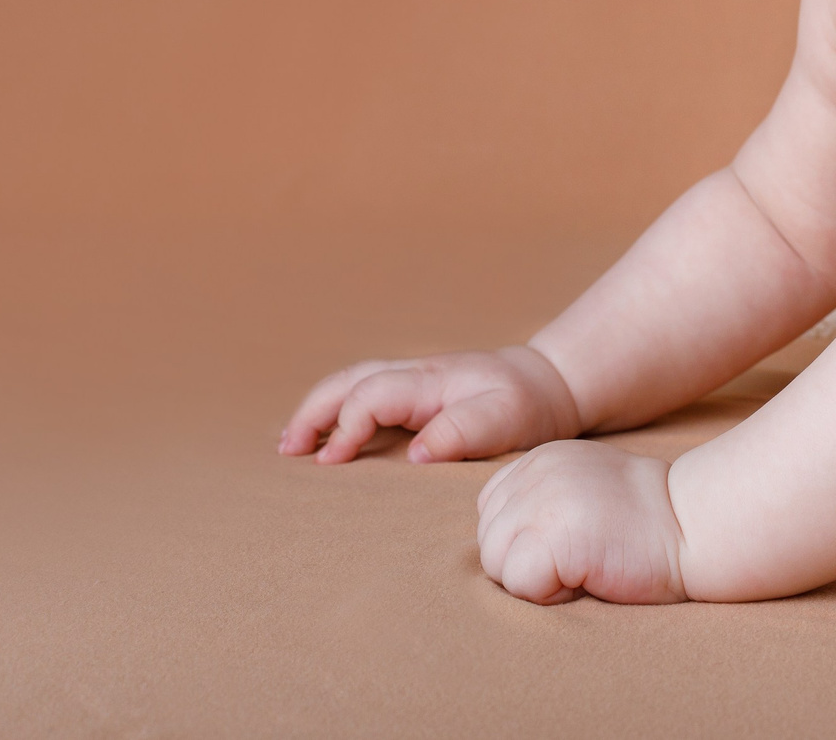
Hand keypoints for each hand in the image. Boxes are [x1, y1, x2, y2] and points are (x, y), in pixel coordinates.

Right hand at [278, 345, 580, 463]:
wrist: (546, 385)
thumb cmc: (527, 406)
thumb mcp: (507, 420)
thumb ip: (463, 432)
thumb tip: (416, 454)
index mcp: (431, 380)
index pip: (372, 395)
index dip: (347, 427)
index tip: (331, 462)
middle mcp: (414, 373)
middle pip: (348, 381)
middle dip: (313, 412)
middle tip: (289, 451)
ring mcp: (411, 379)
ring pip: (349, 382)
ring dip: (317, 409)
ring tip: (291, 444)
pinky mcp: (412, 392)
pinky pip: (362, 392)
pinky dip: (334, 410)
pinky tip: (321, 436)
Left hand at [476, 439, 687, 603]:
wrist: (696, 524)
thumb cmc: (647, 521)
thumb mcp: (584, 490)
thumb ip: (542, 501)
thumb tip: (503, 545)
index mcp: (539, 459)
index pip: (492, 512)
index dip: (526, 540)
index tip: (573, 539)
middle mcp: (534, 472)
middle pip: (490, 542)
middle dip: (528, 563)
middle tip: (584, 555)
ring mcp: (541, 500)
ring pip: (497, 564)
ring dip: (537, 579)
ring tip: (586, 564)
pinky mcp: (552, 534)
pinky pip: (519, 582)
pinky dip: (549, 593)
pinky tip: (588, 575)